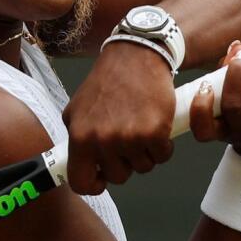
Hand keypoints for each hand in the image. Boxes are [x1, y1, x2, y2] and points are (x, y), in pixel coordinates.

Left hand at [63, 40, 176, 194]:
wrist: (136, 56)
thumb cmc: (108, 81)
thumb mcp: (77, 108)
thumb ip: (77, 136)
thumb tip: (79, 162)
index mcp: (80, 137)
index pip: (80, 183)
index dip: (93, 185)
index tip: (102, 178)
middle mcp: (103, 140)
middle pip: (118, 177)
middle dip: (124, 163)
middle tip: (126, 141)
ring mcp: (130, 138)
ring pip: (143, 168)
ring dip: (144, 153)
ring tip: (141, 128)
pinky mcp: (155, 132)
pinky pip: (162, 156)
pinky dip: (163, 146)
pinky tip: (157, 127)